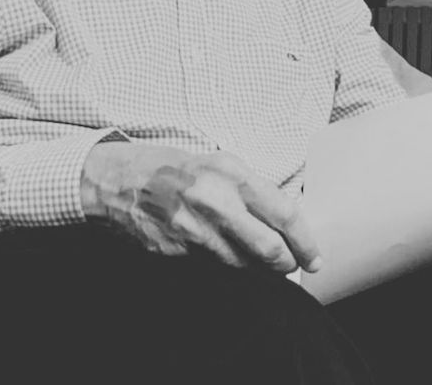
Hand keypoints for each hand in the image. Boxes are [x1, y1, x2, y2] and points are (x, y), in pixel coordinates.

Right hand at [80, 142, 321, 273]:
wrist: (117, 181)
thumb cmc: (170, 167)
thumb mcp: (216, 163)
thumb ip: (250, 189)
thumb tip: (284, 218)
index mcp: (230, 174)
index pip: (283, 214)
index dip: (305, 240)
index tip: (314, 256)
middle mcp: (215, 203)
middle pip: (270, 250)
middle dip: (287, 263)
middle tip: (291, 264)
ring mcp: (194, 231)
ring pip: (244, 265)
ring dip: (257, 268)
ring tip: (257, 258)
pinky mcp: (177, 252)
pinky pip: (214, 268)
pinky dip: (226, 266)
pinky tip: (223, 255)